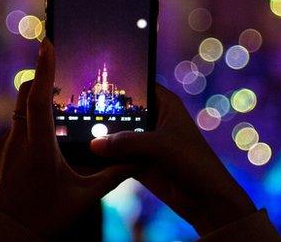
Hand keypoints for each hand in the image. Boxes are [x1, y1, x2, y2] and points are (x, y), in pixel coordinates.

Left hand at [0, 40, 134, 236]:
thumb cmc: (43, 218)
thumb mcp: (83, 197)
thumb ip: (111, 175)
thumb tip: (137, 160)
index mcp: (38, 146)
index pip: (39, 97)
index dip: (44, 68)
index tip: (47, 43)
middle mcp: (14, 141)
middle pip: (24, 98)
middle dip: (39, 86)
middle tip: (56, 87)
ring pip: (18, 123)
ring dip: (34, 126)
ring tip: (49, 149)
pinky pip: (7, 142)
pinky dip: (21, 146)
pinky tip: (30, 170)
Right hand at [90, 84, 257, 235]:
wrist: (207, 200)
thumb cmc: (194, 163)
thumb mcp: (160, 146)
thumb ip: (127, 142)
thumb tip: (95, 143)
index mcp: (165, 104)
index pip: (137, 85)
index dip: (116, 83)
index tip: (90, 79)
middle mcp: (153, 120)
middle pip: (121, 111)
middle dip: (101, 114)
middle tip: (74, 112)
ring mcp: (145, 142)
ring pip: (115, 136)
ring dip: (99, 138)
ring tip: (72, 133)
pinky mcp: (137, 162)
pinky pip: (114, 158)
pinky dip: (101, 159)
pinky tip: (81, 156)